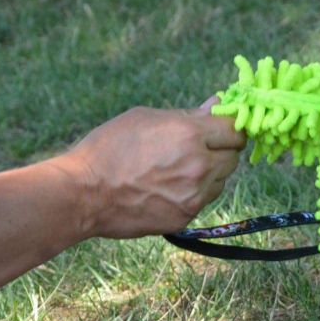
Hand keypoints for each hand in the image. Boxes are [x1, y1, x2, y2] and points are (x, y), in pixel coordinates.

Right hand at [54, 97, 245, 238]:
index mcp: (190, 135)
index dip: (229, 126)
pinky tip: (169, 186)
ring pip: (222, 180)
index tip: (220, 126)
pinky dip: (196, 192)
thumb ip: (189, 114)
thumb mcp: (146, 118)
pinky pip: (205, 199)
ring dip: (211, 172)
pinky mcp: (186, 216)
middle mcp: (199, 166)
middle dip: (221, 149)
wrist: (84, 194)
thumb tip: (218, 103)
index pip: (235, 129)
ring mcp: (194, 195)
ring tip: (178, 168)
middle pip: (234, 156)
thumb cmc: (110, 147)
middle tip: (199, 147)